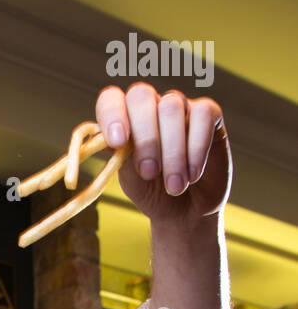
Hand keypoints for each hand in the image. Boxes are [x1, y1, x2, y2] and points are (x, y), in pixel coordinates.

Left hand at [96, 84, 231, 226]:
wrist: (186, 211)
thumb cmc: (153, 192)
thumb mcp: (130, 179)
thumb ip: (118, 157)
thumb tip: (100, 141)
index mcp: (125, 119)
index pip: (111, 99)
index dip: (112, 115)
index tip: (118, 142)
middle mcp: (151, 106)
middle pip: (141, 96)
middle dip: (144, 138)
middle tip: (149, 172)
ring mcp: (180, 107)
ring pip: (171, 107)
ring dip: (172, 152)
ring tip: (174, 186)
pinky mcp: (208, 114)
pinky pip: (202, 115)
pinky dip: (196, 148)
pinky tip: (193, 174)